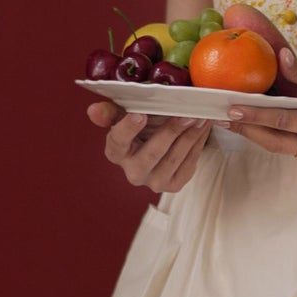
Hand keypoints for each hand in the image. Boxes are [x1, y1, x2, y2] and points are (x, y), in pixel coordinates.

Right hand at [88, 97, 209, 191]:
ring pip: (175, 158)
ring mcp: (154, 182)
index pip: (118, 141)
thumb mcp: (125, 116)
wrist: (160, 144)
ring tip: (201, 117)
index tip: (139, 114)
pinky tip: (204, 128)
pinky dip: (198, 144)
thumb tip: (92, 110)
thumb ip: (110, 112)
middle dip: (171, 132)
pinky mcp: (173, 186)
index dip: (128, 128)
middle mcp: (133, 172)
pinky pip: (189, 164)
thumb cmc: (141, 128)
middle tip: (186, 114)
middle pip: (152, 152)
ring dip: (190, 136)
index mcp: (116, 152)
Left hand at [223, 47, 296, 172]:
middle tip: (223, 120)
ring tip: (239, 121)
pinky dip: (283, 140)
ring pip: (285, 149)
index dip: (255, 116)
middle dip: (248, 131)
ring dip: (262, 135)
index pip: (283, 121)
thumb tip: (279, 57)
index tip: (232, 110)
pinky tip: (269, 128)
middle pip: (277, 143)